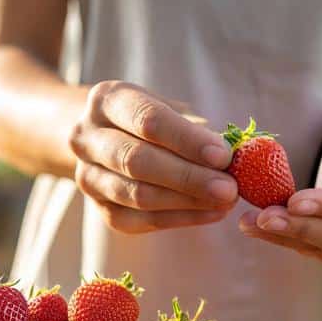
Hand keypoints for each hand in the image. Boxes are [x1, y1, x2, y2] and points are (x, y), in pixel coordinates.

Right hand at [70, 80, 238, 232]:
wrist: (110, 141)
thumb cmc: (154, 122)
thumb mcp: (172, 111)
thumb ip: (198, 130)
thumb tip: (235, 154)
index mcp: (106, 100)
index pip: (147, 120)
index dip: (187, 140)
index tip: (224, 155)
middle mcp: (86, 137)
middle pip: (137, 161)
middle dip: (188, 177)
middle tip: (229, 188)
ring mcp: (87, 176)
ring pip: (137, 195)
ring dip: (187, 201)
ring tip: (226, 201)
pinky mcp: (101, 209)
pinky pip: (141, 220)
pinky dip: (181, 219)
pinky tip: (212, 214)